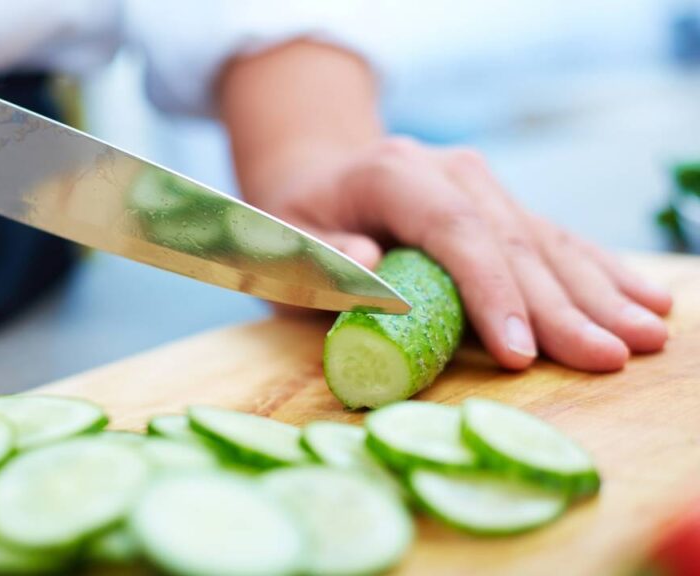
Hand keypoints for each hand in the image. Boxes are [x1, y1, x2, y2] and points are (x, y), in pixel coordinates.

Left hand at [259, 137, 670, 371]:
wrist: (314, 175)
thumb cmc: (292, 220)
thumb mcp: (280, 241)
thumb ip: (317, 258)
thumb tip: (372, 265)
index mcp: (391, 173)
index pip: (454, 231)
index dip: (492, 290)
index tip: (522, 350)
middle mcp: (447, 169)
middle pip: (512, 238)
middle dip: (562, 303)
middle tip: (607, 357)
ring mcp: (478, 181)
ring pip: (544, 238)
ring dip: (596, 289)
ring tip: (644, 334)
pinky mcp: (496, 204)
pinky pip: (550, 238)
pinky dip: (594, 271)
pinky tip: (639, 298)